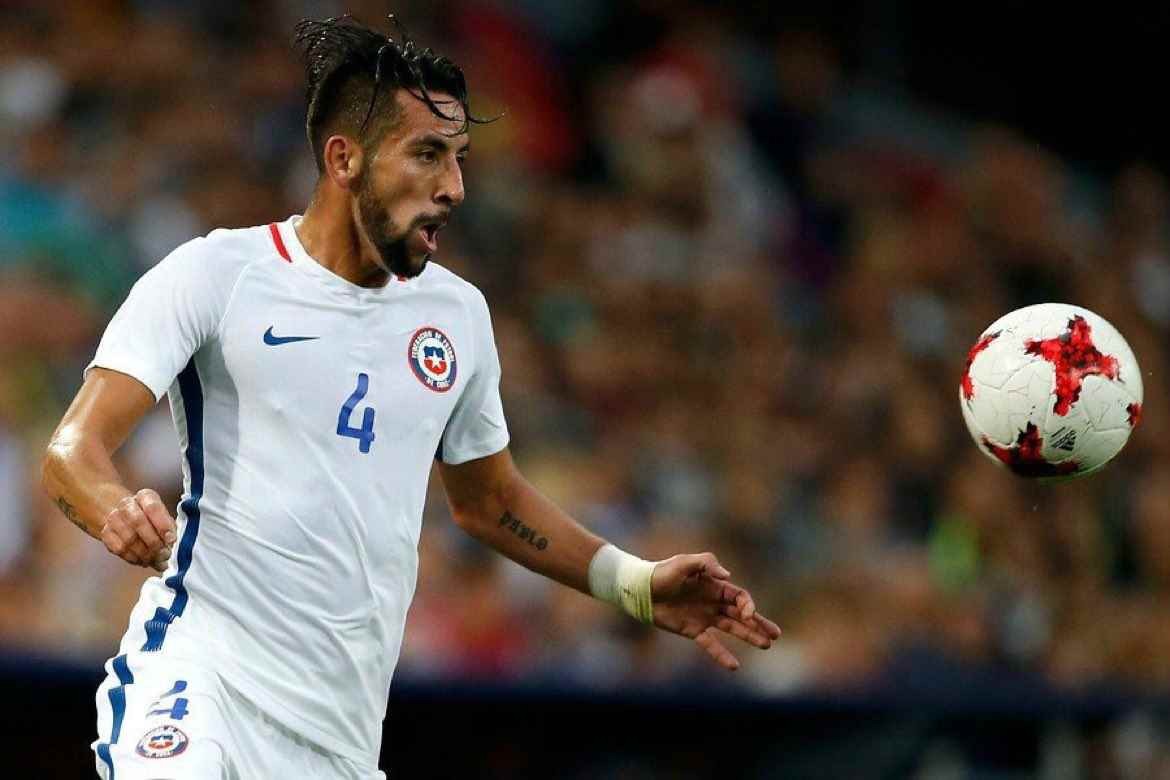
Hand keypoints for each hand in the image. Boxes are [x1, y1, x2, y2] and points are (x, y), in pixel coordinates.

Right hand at [101, 489, 175, 571]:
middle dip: (153, 542)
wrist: (124, 516)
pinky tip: (143, 561)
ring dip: (144, 553)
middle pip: (138, 523)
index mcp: (145, 496)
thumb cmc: (151, 518)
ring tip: (156, 560)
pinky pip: (119, 549)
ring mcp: (113, 518)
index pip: (153, 508)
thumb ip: (169, 528)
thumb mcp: (164, 517)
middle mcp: (127, 504)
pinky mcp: (105, 533)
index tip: (171, 540)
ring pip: (128, 539)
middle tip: (164, 555)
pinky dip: (133, 558)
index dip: (163, 525)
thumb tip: (171, 544)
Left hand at [651, 552, 780, 670]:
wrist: (640, 590)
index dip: (748, 605)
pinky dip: (722, 654)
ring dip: (749, 636)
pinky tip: (735, 666)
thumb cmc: (662, 573)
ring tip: (766, 645)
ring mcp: (704, 617)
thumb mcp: (684, 562)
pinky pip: (711, 644)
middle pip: (742, 614)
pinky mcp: (692, 630)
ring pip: (732, 628)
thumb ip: (706, 564)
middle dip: (759, 623)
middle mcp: (713, 602)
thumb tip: (728, 576)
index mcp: (714, 585)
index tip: (749, 614)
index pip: (739, 596)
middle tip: (776, 635)